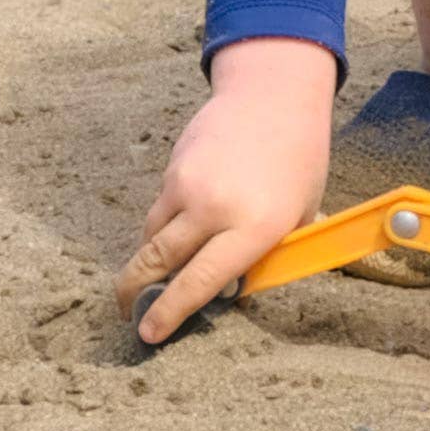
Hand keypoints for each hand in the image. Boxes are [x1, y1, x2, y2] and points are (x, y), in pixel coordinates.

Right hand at [113, 37, 335, 343]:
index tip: (148, 334)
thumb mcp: (300, 213)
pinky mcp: (174, 166)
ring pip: (151, 236)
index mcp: (256, 227)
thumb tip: (236, 294)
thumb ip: (268, 253)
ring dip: (148, 259)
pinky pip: (159, 207)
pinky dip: (163, 222)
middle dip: (135, 293)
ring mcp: (190, 184)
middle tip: (129, 312)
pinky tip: (183, 218)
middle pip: (158, 262)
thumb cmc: (299, 160)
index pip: (201, 281)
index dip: (170, 312)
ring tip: (153, 273)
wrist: (275, 96)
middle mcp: (217, 208)